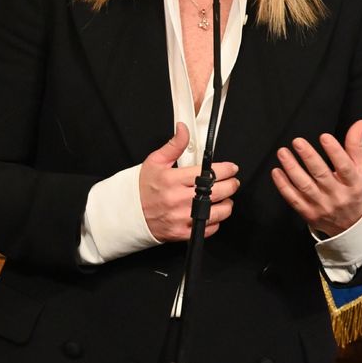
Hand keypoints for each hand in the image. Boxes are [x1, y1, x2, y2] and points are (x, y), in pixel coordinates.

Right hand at [139, 122, 239, 241]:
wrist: (128, 212)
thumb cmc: (142, 187)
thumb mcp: (156, 161)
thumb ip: (174, 145)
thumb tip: (184, 129)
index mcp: (173, 180)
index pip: (207, 173)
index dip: (225, 169)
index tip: (231, 168)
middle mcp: (178, 199)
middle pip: (215, 192)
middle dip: (231, 185)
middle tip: (234, 181)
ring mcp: (180, 218)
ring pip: (215, 213)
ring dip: (227, 204)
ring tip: (226, 198)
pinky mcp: (180, 233)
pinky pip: (206, 229)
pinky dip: (215, 222)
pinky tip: (213, 213)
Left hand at [271, 119, 361, 237]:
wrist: (351, 225)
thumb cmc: (354, 189)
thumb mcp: (361, 168)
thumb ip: (357, 145)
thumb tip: (361, 123)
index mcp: (353, 183)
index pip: (345, 167)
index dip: (335, 152)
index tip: (324, 137)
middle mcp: (338, 195)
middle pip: (321, 175)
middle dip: (308, 157)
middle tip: (297, 141)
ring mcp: (322, 206)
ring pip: (304, 186)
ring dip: (292, 168)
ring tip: (282, 152)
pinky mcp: (309, 214)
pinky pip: (294, 199)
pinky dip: (283, 186)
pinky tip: (276, 172)